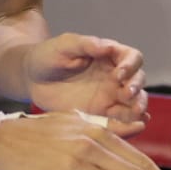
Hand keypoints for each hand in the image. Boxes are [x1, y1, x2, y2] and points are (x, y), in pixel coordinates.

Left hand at [23, 34, 148, 132]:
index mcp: (110, 55)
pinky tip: (134, 125)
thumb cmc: (47, 56)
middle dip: (136, 87)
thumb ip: (85, 44)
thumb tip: (107, 46)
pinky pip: (122, 119)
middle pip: (138, 80)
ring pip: (136, 100)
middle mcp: (116, 76)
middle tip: (126, 94)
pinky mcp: (103, 113)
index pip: (132, 58)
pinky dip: (131, 122)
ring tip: (135, 112)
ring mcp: (111, 95)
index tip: (119, 74)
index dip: (131, 66)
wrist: (31, 79)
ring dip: (139, 106)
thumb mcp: (64, 45)